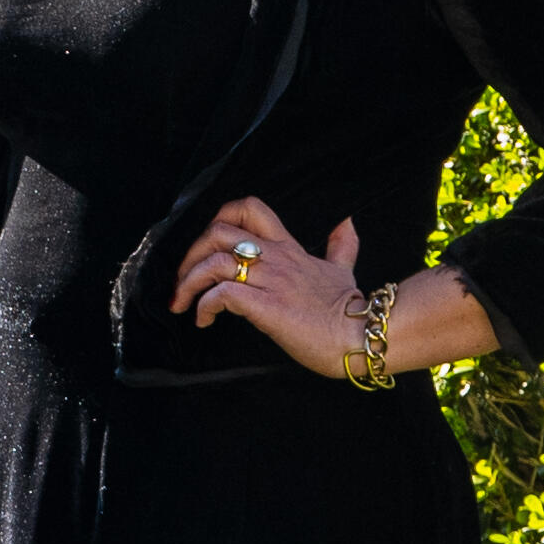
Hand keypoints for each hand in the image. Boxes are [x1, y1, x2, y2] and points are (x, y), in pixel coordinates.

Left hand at [172, 197, 371, 374]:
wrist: (361, 335)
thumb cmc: (348, 308)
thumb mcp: (342, 269)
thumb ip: (341, 245)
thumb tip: (347, 222)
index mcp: (288, 247)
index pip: (249, 208)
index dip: (219, 217)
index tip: (206, 245)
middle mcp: (276, 258)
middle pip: (217, 232)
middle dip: (189, 254)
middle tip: (182, 280)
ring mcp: (271, 281)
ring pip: (213, 263)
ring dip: (188, 283)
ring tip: (183, 304)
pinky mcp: (267, 307)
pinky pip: (222, 294)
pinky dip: (204, 306)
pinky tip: (204, 320)